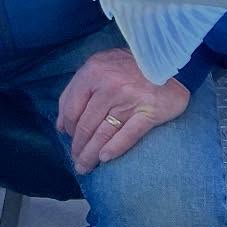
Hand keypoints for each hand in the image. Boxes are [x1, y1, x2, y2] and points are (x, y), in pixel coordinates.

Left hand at [56, 47, 189, 173]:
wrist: (166, 59)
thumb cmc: (128, 64)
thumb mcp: (98, 66)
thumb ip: (76, 90)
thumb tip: (60, 125)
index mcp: (92, 72)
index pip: (71, 108)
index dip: (67, 127)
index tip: (68, 138)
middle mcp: (108, 86)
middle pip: (86, 124)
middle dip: (78, 147)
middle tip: (76, 161)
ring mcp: (129, 100)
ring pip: (103, 133)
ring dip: (91, 154)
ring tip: (84, 167)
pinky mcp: (149, 112)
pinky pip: (127, 136)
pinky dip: (114, 149)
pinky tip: (104, 159)